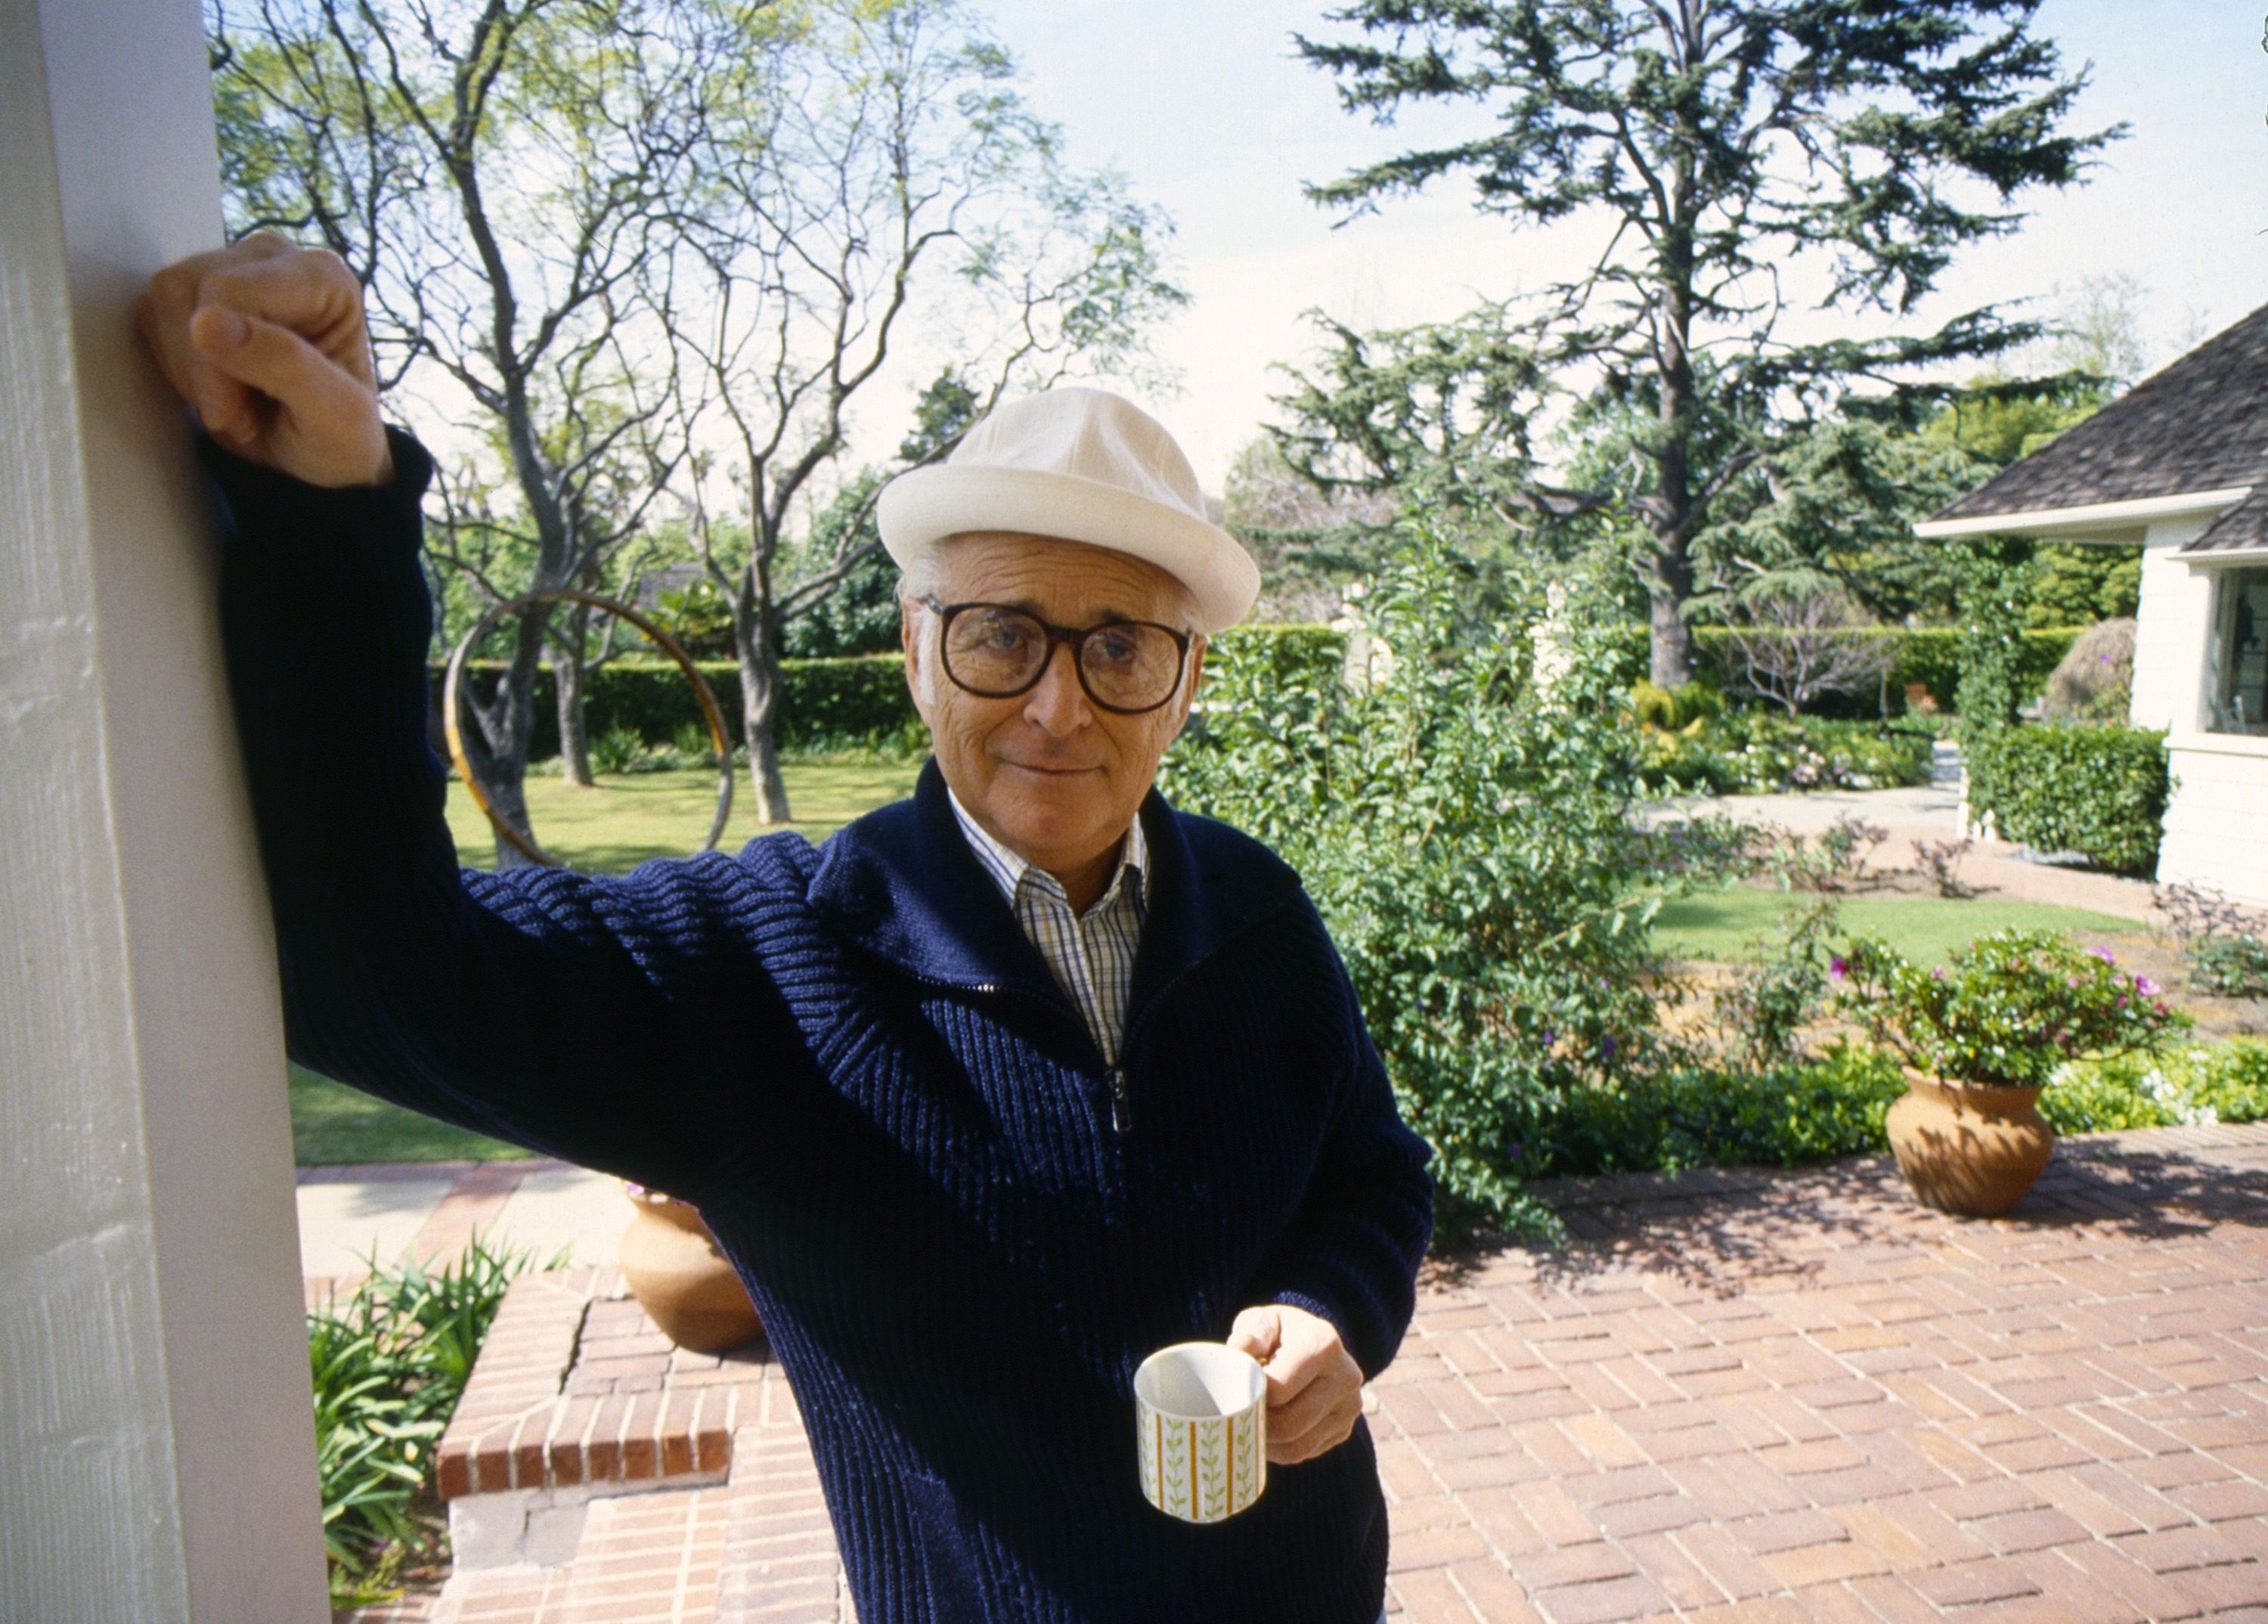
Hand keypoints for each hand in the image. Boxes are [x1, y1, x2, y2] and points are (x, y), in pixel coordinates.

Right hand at [136, 232, 391, 486]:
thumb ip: (285, 366)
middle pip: (187, 289)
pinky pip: (152, 316)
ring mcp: (231, 267)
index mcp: (323, 276)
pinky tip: (216, 390)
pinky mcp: (196, 291)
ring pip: (162, 299)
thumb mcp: (334, 417)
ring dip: (187, 370)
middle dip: (201, 368)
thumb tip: (206, 323)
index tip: (240, 417)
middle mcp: (275, 257)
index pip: (226, 290)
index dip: (215, 361)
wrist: (318, 454)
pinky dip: (175, 366)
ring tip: (234, 406)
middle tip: (241, 417)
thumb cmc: (338, 437)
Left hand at [1227, 1303, 1364, 1465]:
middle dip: (1255, 1424)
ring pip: (1296, 1447)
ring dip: (1265, 1443)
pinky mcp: (1344, 1429)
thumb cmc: (1279, 1334)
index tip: (1234, 1388)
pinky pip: (1303, 1453)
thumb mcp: (1262, 1322)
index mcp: (1322, 1343)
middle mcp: (1345, 1376)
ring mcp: (1349, 1407)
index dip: (1249, 1395)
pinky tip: (1266, 1432)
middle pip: (1287, 1424)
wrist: (1311, 1345)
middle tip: (1234, 1415)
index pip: (1277, 1390)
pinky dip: (1278, 1450)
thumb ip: (1248, 1337)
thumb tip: (1236, 1356)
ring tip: (1246, 1423)